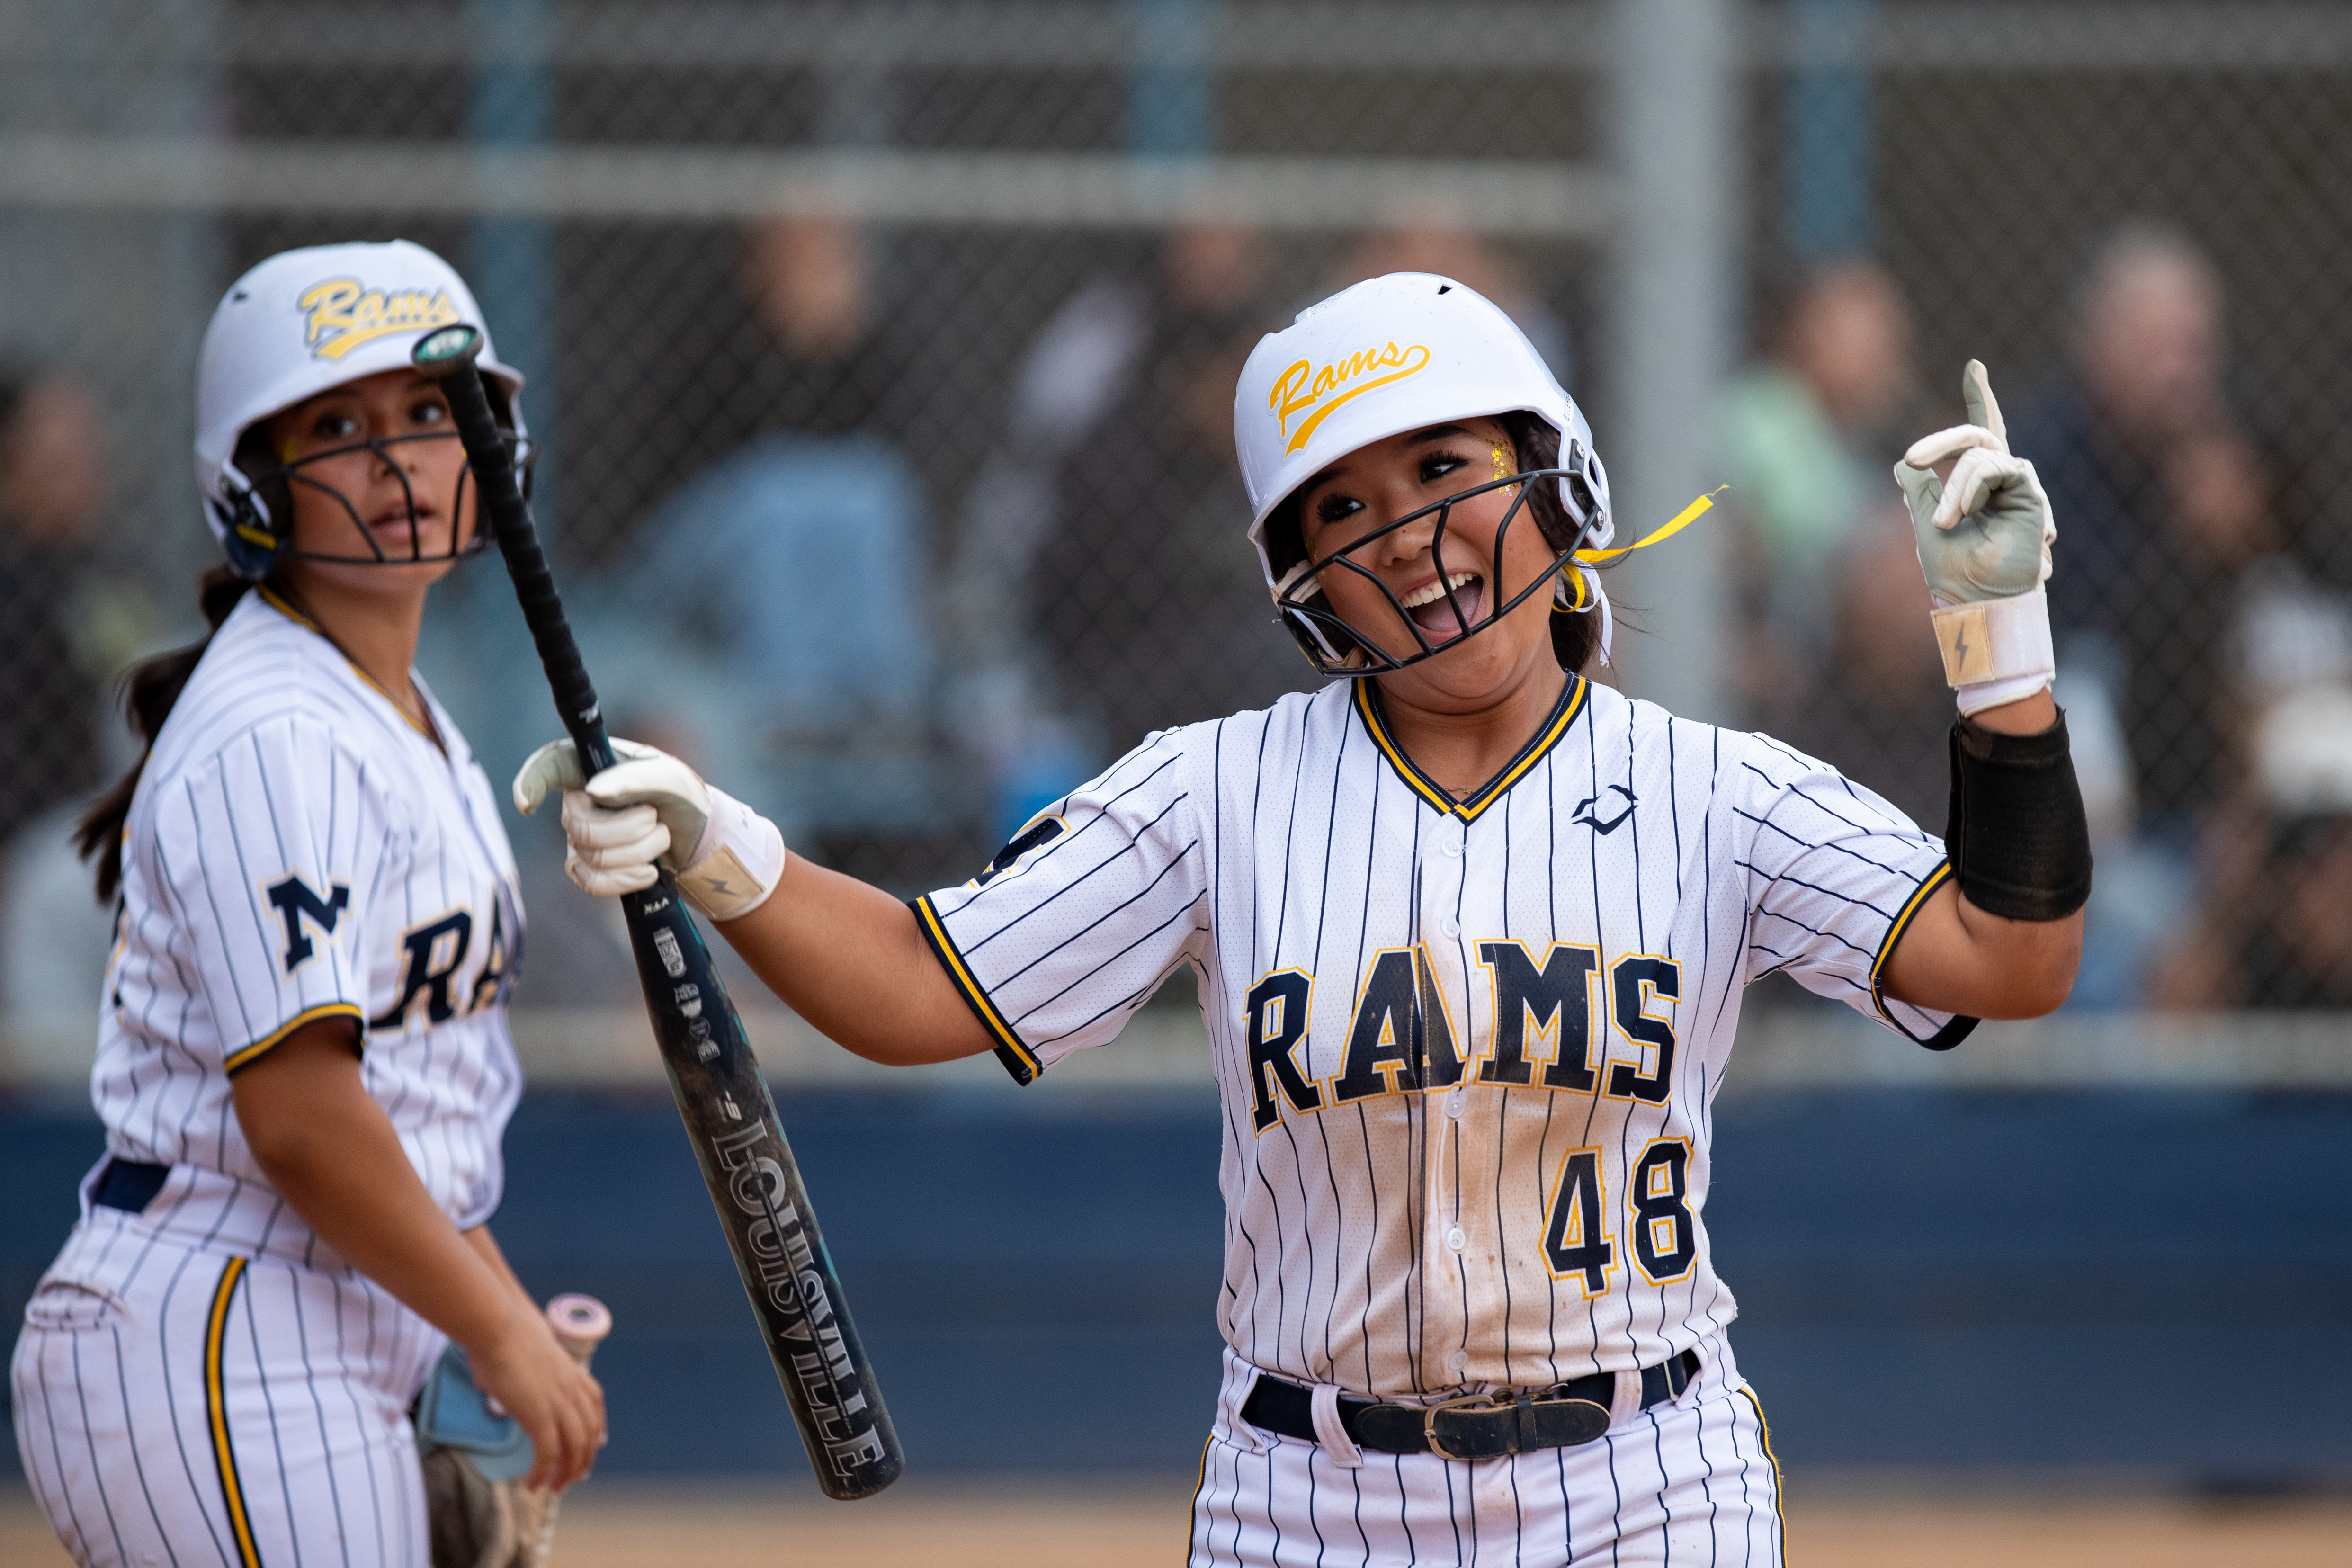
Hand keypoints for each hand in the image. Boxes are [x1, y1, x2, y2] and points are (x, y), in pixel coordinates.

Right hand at [464, 1299, 605, 1491]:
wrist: (498, 1326)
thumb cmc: (502, 1334)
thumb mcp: (524, 1353)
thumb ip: (520, 1368)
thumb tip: (491, 1376)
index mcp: (572, 1372)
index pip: (595, 1405)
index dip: (596, 1428)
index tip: (592, 1445)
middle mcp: (572, 1388)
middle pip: (590, 1432)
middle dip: (584, 1459)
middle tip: (573, 1478)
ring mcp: (559, 1402)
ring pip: (574, 1448)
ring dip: (566, 1472)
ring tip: (555, 1488)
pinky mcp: (540, 1415)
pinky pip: (548, 1454)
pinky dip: (543, 1473)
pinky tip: (532, 1484)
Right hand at [513, 737, 785, 919]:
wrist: (697, 834)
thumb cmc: (680, 795)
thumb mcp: (670, 777)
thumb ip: (635, 777)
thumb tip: (593, 791)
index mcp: (593, 765)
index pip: (549, 763)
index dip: (529, 781)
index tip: (527, 805)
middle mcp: (579, 799)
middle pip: (578, 826)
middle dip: (629, 830)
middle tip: (655, 819)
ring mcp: (580, 835)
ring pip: (591, 857)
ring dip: (639, 852)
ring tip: (659, 836)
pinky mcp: (589, 866)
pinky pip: (591, 882)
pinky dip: (625, 879)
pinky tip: (648, 870)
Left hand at [1893, 360, 2055, 602]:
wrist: (1975, 598)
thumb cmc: (1952, 571)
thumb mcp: (1925, 520)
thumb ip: (1919, 487)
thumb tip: (1904, 463)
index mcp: (1976, 486)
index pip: (1978, 436)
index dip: (1979, 398)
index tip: (1974, 366)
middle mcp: (2001, 481)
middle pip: (1978, 434)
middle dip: (1943, 439)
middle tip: (1914, 458)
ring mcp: (2017, 484)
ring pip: (1980, 453)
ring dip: (1953, 488)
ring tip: (1943, 523)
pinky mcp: (2029, 491)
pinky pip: (1996, 466)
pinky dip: (1970, 486)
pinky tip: (1964, 516)